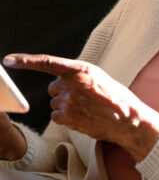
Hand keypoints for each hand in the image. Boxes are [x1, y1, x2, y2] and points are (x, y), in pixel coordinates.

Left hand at [3, 54, 158, 160]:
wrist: (127, 119)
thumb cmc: (116, 97)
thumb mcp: (99, 78)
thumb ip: (79, 77)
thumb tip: (60, 82)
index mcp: (81, 69)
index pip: (47, 62)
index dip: (25, 61)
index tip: (9, 60)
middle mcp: (72, 83)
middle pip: (53, 87)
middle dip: (63, 92)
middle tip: (83, 97)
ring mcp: (68, 101)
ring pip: (55, 103)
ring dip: (66, 106)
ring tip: (88, 108)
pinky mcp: (67, 117)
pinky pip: (57, 117)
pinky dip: (67, 118)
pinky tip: (83, 117)